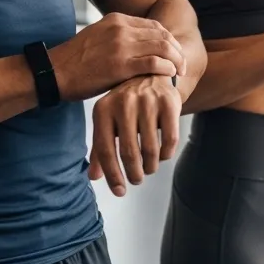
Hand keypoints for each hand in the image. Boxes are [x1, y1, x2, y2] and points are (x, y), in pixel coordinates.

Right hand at [49, 13, 185, 102]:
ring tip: (180, 70)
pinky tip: (169, 75)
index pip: (154, 25)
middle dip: (177, 49)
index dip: (168, 39)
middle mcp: (121, 28)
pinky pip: (153, 63)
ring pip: (162, 47)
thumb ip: (119, 37)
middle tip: (182, 63)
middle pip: (162, 34)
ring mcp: (121, 45)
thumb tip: (140, 46)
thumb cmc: (75, 61)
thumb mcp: (98, 37)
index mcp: (116, 19)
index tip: (174, 52)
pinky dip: (166, 68)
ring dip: (176, 59)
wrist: (52, 72)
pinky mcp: (120, 65)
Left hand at [88, 75, 181, 196]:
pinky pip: (170, 139)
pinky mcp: (169, 102)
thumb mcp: (107, 120)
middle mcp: (123, 103)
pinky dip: (166, 154)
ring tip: (149, 169)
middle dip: (134, 173)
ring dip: (150, 166)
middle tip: (136, 179)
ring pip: (150, 149)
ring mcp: (147, 101)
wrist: (150, 72)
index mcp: (103, 109)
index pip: (105, 150)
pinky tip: (163, 156)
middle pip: (129, 152)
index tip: (120, 191)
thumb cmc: (125, 103)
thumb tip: (94, 177)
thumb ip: (99, 148)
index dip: (113, 175)